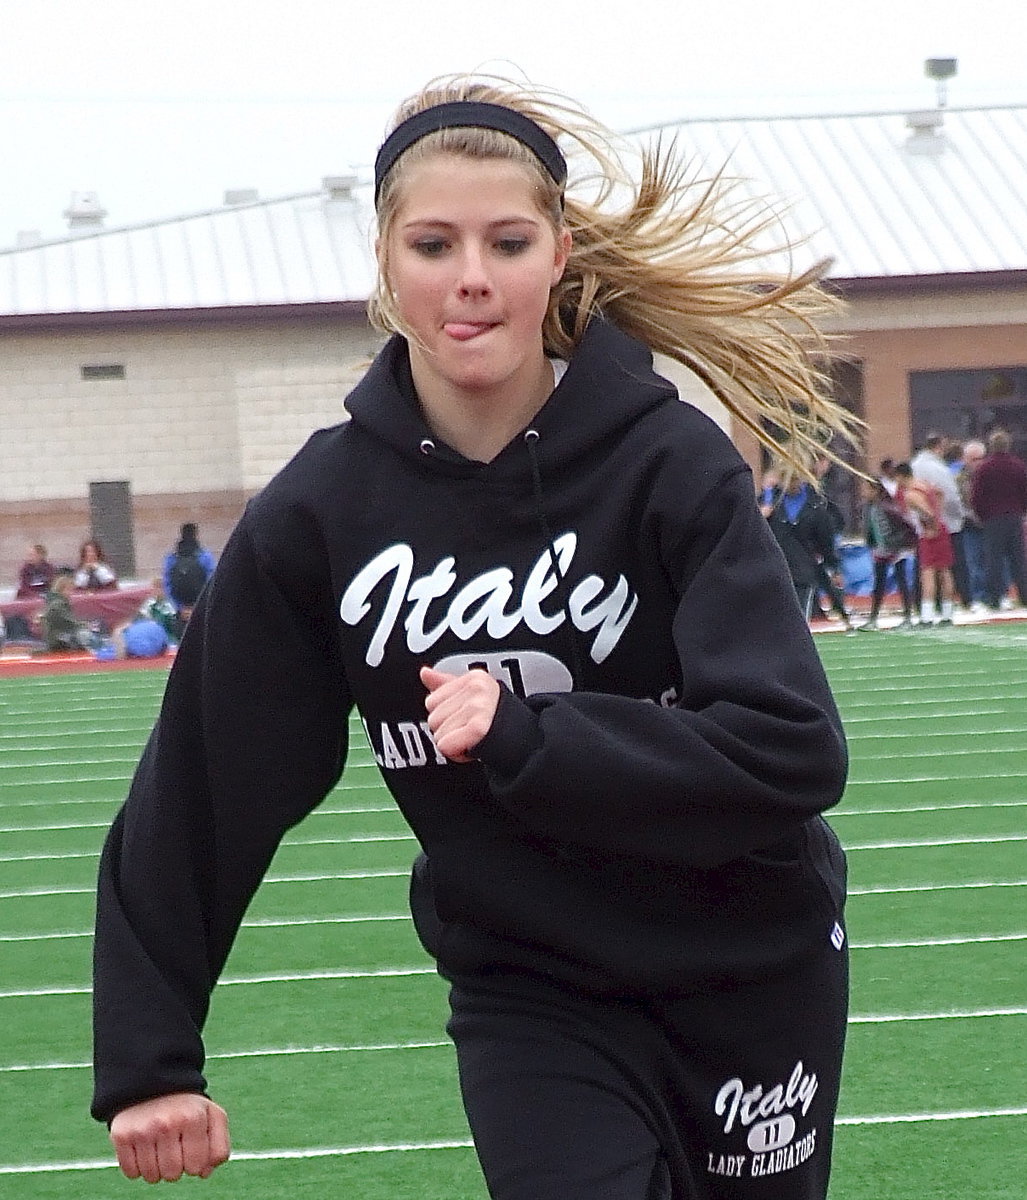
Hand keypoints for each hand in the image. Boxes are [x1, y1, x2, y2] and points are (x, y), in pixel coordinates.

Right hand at [109, 1092, 229, 1182]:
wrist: (153, 1081)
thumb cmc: (187, 1106)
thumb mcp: (212, 1116)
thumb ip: (218, 1146)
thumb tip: (204, 1173)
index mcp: (194, 1118)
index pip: (196, 1167)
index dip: (194, 1163)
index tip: (191, 1147)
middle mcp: (167, 1123)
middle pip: (173, 1175)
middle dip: (176, 1166)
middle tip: (174, 1146)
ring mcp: (143, 1130)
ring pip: (152, 1177)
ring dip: (156, 1168)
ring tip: (159, 1146)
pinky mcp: (122, 1136)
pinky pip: (131, 1173)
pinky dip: (137, 1167)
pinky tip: (144, 1148)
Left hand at [421, 666, 500, 762]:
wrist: (526, 743)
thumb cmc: (497, 721)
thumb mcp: (473, 697)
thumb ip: (447, 685)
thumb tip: (425, 672)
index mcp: (473, 678)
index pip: (432, 700)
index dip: (447, 716)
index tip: (467, 720)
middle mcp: (476, 689)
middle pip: (433, 718)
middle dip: (449, 731)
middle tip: (471, 732)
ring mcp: (478, 707)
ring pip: (438, 734)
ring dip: (453, 743)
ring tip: (473, 739)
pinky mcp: (478, 727)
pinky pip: (445, 745)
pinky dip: (456, 754)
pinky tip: (472, 749)